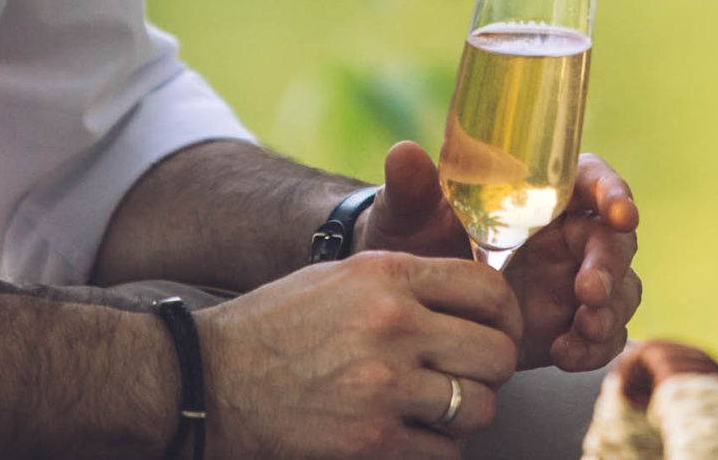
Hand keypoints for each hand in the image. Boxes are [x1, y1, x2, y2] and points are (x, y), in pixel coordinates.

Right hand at [197, 252, 519, 458]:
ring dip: (465, 414)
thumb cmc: (275, 326)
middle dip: (491, 371)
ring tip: (436, 409)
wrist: (212, 379)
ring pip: (479, 407)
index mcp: (386, 275)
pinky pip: (445, 453)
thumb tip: (469, 300)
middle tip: (468, 377)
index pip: (489, 289)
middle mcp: (393, 323)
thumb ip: (404, 282)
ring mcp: (385, 385)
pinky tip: (408, 436)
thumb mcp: (339, 278)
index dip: (505, 316)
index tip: (497, 332)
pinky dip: (434, 449)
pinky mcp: (373, 441)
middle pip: (497, 353)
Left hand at [362, 141, 640, 371]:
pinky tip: (564, 354)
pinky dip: (594, 347)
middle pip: (614, 239)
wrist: (413, 300)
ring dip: (610, 310)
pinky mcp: (570, 323)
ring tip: (582, 329)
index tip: (620, 213)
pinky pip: (603, 335)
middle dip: (609, 265)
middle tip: (589, 291)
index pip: (590, 178)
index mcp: (540, 192)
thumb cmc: (416, 238)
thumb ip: (411, 188)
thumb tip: (404, 153)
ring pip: (621, 289)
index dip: (612, 191)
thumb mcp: (410, 213)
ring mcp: (573, 280)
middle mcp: (566, 232)